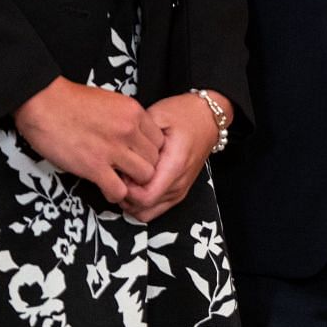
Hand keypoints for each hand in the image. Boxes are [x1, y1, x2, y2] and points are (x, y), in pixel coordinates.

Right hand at [13, 78, 164, 204]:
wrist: (43, 102)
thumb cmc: (71, 101)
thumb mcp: (110, 101)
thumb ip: (126, 118)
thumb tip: (135, 137)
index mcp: (133, 112)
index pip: (160, 140)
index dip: (149, 152)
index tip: (137, 157)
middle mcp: (128, 130)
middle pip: (155, 160)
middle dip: (143, 169)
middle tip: (129, 172)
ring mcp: (113, 149)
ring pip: (144, 177)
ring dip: (133, 183)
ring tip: (120, 181)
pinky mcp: (95, 167)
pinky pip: (119, 191)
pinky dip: (115, 194)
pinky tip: (106, 188)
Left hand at [119, 92, 225, 222]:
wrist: (208, 118)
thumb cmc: (184, 114)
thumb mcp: (158, 115)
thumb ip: (140, 137)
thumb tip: (121, 157)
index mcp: (175, 165)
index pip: (145, 196)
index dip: (126, 190)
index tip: (120, 171)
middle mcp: (179, 184)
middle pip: (144, 208)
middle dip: (126, 196)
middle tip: (119, 175)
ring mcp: (180, 191)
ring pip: (148, 213)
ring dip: (132, 201)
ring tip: (126, 179)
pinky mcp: (178, 193)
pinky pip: (155, 210)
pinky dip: (141, 203)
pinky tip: (135, 185)